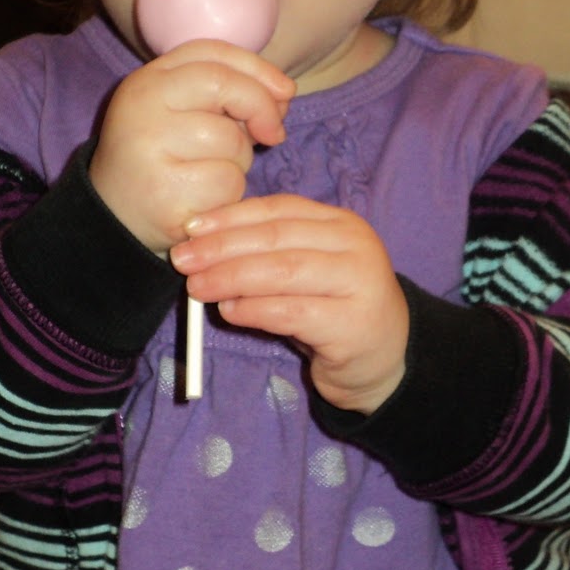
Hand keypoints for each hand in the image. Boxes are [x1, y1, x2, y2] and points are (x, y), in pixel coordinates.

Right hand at [89, 41, 293, 255]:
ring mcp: (149, 149)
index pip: (211, 53)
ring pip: (231, 140)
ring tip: (209, 173)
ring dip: (239, 161)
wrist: (115, 217)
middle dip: (261, 109)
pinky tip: (204, 200)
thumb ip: (227, 94)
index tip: (285, 91)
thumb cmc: (163, 159)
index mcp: (147, 81)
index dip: (257, 68)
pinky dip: (228, 194)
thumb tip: (284, 93)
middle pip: (224, 86)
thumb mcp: (183, 113)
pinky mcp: (165, 192)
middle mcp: (142, 108)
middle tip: (272, 134)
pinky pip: (227, 181)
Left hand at [170, 193, 408, 413]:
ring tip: (198, 288)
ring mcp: (360, 284)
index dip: (231, 217)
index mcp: (340, 224)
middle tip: (183, 260)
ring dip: (233, 278)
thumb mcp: (307, 272)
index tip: (190, 228)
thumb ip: (269, 254)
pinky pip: (293, 313)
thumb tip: (204, 247)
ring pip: (284, 271)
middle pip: (277, 238)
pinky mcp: (354, 324)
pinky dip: (255, 310)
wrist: (386, 359)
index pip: (278, 210)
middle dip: (223, 248)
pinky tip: (230, 312)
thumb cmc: (333, 310)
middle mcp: (355, 246)